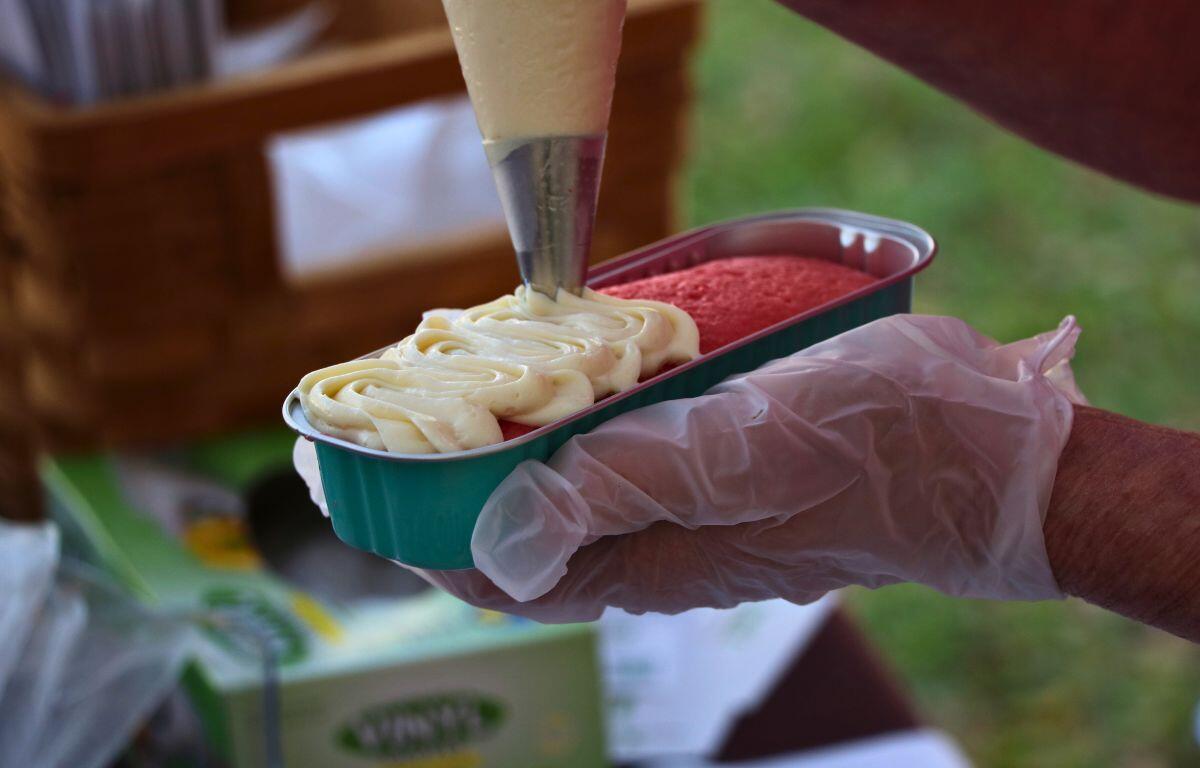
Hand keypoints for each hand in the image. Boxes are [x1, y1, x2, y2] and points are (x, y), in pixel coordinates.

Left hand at [298, 315, 1084, 622]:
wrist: (988, 449)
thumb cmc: (873, 448)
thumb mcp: (739, 453)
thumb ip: (616, 490)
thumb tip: (492, 543)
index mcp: (654, 559)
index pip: (509, 569)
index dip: (427, 534)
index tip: (362, 485)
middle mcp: (664, 543)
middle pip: (530, 529)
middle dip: (457, 486)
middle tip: (403, 421)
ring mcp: (698, 507)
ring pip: (578, 490)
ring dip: (516, 450)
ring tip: (467, 392)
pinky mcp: (729, 466)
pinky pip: (631, 456)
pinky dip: (585, 422)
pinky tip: (576, 377)